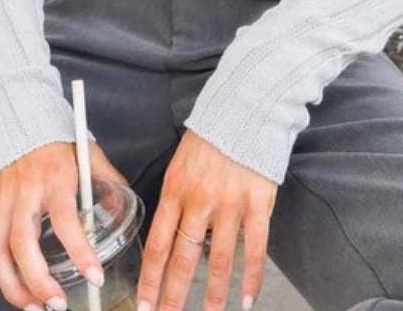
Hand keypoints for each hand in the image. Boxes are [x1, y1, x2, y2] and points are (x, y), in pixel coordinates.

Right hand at [0, 140, 126, 309]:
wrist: (18, 119)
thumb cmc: (57, 139)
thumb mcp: (88, 153)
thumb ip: (107, 179)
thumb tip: (122, 206)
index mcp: (54, 177)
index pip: (65, 219)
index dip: (80, 251)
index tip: (95, 277)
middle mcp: (25, 192)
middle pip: (23, 243)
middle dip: (38, 280)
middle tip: (58, 304)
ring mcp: (4, 200)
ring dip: (15, 285)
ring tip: (34, 307)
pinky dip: (3, 272)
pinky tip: (18, 288)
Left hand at [137, 130, 277, 310]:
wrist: (244, 110)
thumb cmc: (210, 137)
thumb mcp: (180, 164)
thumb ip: (176, 199)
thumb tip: (172, 236)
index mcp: (175, 190)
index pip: (157, 243)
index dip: (150, 278)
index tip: (144, 303)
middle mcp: (200, 200)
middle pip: (183, 258)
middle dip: (172, 295)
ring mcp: (230, 204)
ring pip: (219, 260)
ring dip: (212, 294)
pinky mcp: (258, 204)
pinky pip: (254, 249)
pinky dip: (251, 277)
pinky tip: (247, 298)